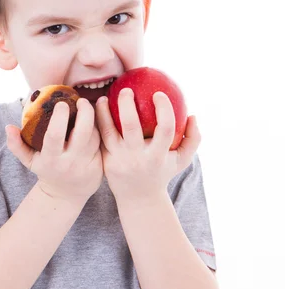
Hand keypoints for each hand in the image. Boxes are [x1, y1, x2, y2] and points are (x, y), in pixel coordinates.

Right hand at [6, 98, 102, 202]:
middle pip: (83, 132)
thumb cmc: (46, 170)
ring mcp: (87, 165)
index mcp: (51, 159)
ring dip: (92, 120)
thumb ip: (16, 144)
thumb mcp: (29, 161)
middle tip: (82, 100)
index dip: (60, 118)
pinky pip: (101, 143)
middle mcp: (70, 162)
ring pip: (95, 136)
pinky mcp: (100, 166)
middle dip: (86, 112)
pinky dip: (98, 131)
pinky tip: (93, 124)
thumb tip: (8, 127)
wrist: (66, 195)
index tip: (61, 103)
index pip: (55, 136)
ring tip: (85, 111)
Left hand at [95, 89, 200, 203]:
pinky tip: (95, 111)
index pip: (165, 129)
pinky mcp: (106, 162)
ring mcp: (120, 160)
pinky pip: (100, 139)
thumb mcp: (181, 160)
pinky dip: (97, 123)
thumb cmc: (162, 172)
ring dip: (104, 112)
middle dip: (127, 104)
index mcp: (158, 156)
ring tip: (103, 98)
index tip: (159, 93)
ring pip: (108, 131)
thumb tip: (192, 115)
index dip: (164, 109)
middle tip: (126, 90)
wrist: (139, 198)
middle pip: (131, 126)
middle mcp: (138, 157)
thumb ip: (193, 139)